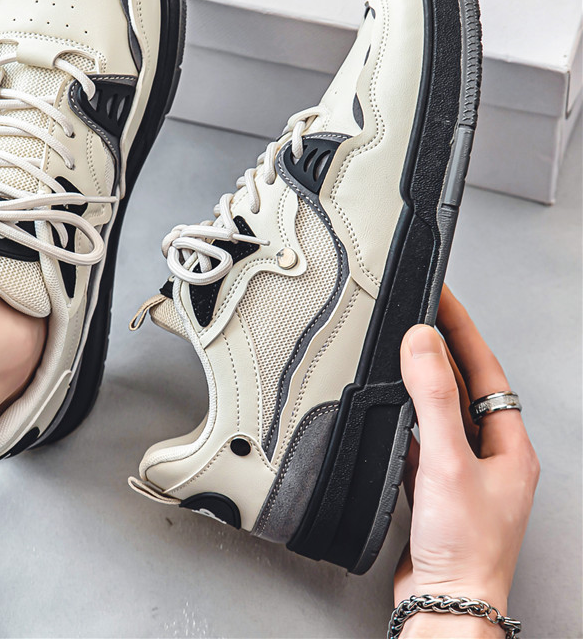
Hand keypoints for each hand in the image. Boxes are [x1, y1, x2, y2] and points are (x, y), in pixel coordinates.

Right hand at [394, 286, 539, 637]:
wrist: (444, 601)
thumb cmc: (463, 548)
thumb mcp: (447, 461)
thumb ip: (433, 397)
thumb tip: (422, 342)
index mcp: (508, 445)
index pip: (486, 368)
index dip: (462, 329)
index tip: (441, 298)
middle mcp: (490, 456)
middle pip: (466, 386)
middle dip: (443, 348)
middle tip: (419, 314)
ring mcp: (463, 472)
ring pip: (442, 412)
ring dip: (423, 381)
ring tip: (403, 352)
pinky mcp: (436, 488)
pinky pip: (421, 439)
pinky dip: (404, 419)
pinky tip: (390, 415)